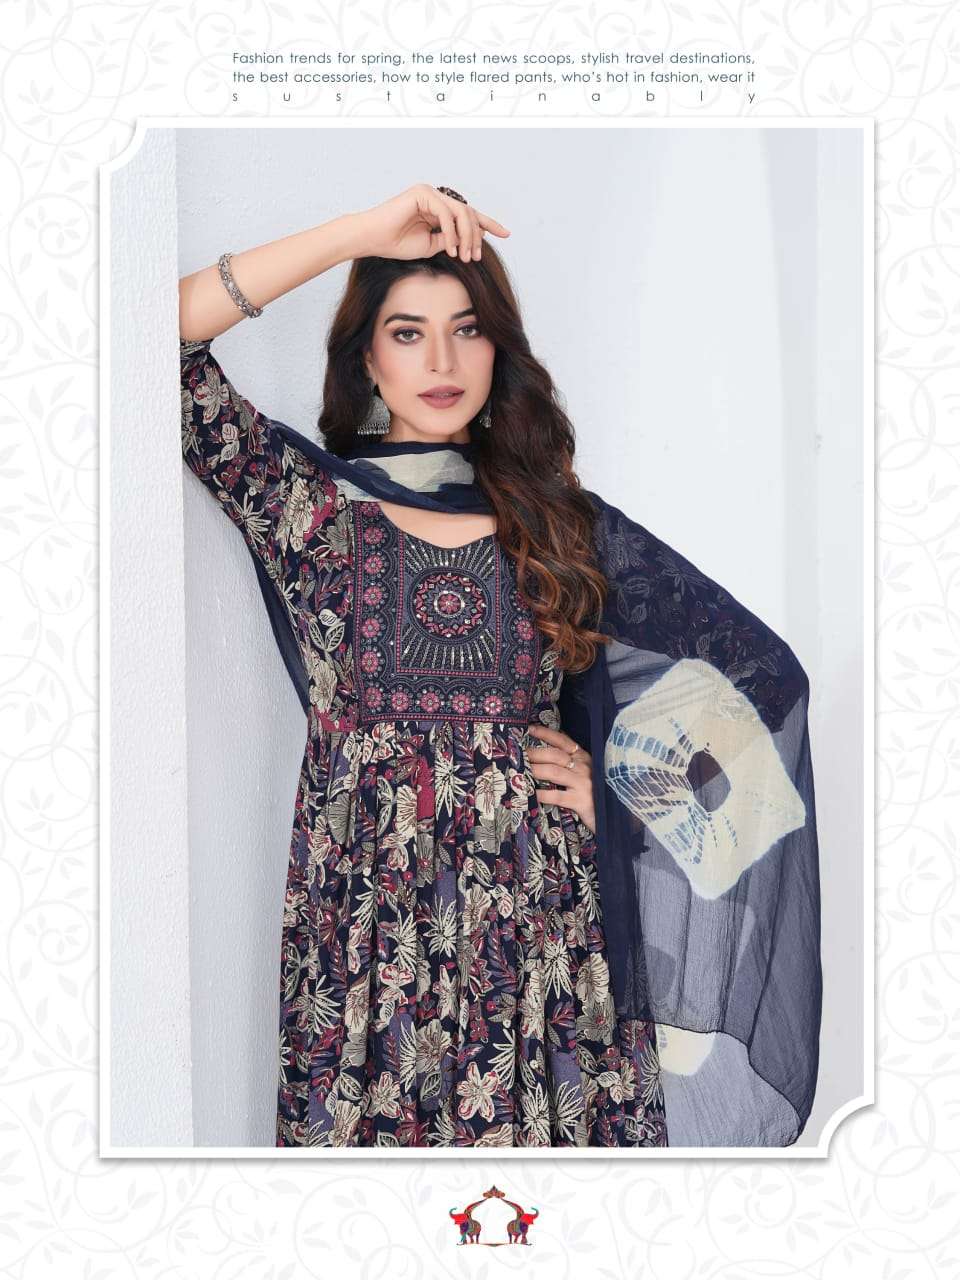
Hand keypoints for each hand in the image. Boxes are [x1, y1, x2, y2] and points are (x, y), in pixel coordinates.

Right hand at [352, 183, 509, 263]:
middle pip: (469, 213)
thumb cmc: (397, 243)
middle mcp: (436, 197)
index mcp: (438, 209)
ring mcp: (429, 193)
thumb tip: (471, 240)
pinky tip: (452, 248)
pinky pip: (447, 213)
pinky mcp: (422, 193)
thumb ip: (451, 239)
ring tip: (465, 256)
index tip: (506, 234)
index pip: (468, 214)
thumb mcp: (432, 245)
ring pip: (461, 212)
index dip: (488, 224)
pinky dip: (452, 232)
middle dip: (476, 237)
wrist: (373, 239)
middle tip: (475, 258)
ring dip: (467, 236)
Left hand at [526, 724, 594, 835]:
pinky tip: (530, 794)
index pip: (563, 740)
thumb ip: (572, 762)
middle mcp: (585, 767)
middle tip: (517, 754)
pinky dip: (542, 794)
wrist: (615, 817)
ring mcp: (584, 784)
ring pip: (554, 772)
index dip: (546, 733)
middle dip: (534, 753)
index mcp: (585, 758)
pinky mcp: (582, 801)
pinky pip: (557, 796)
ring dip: (534, 770)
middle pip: (555, 755)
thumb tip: (548, 749)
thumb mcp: (586, 774)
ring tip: (519, 770)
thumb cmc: (596, 794)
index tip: (529, 729)